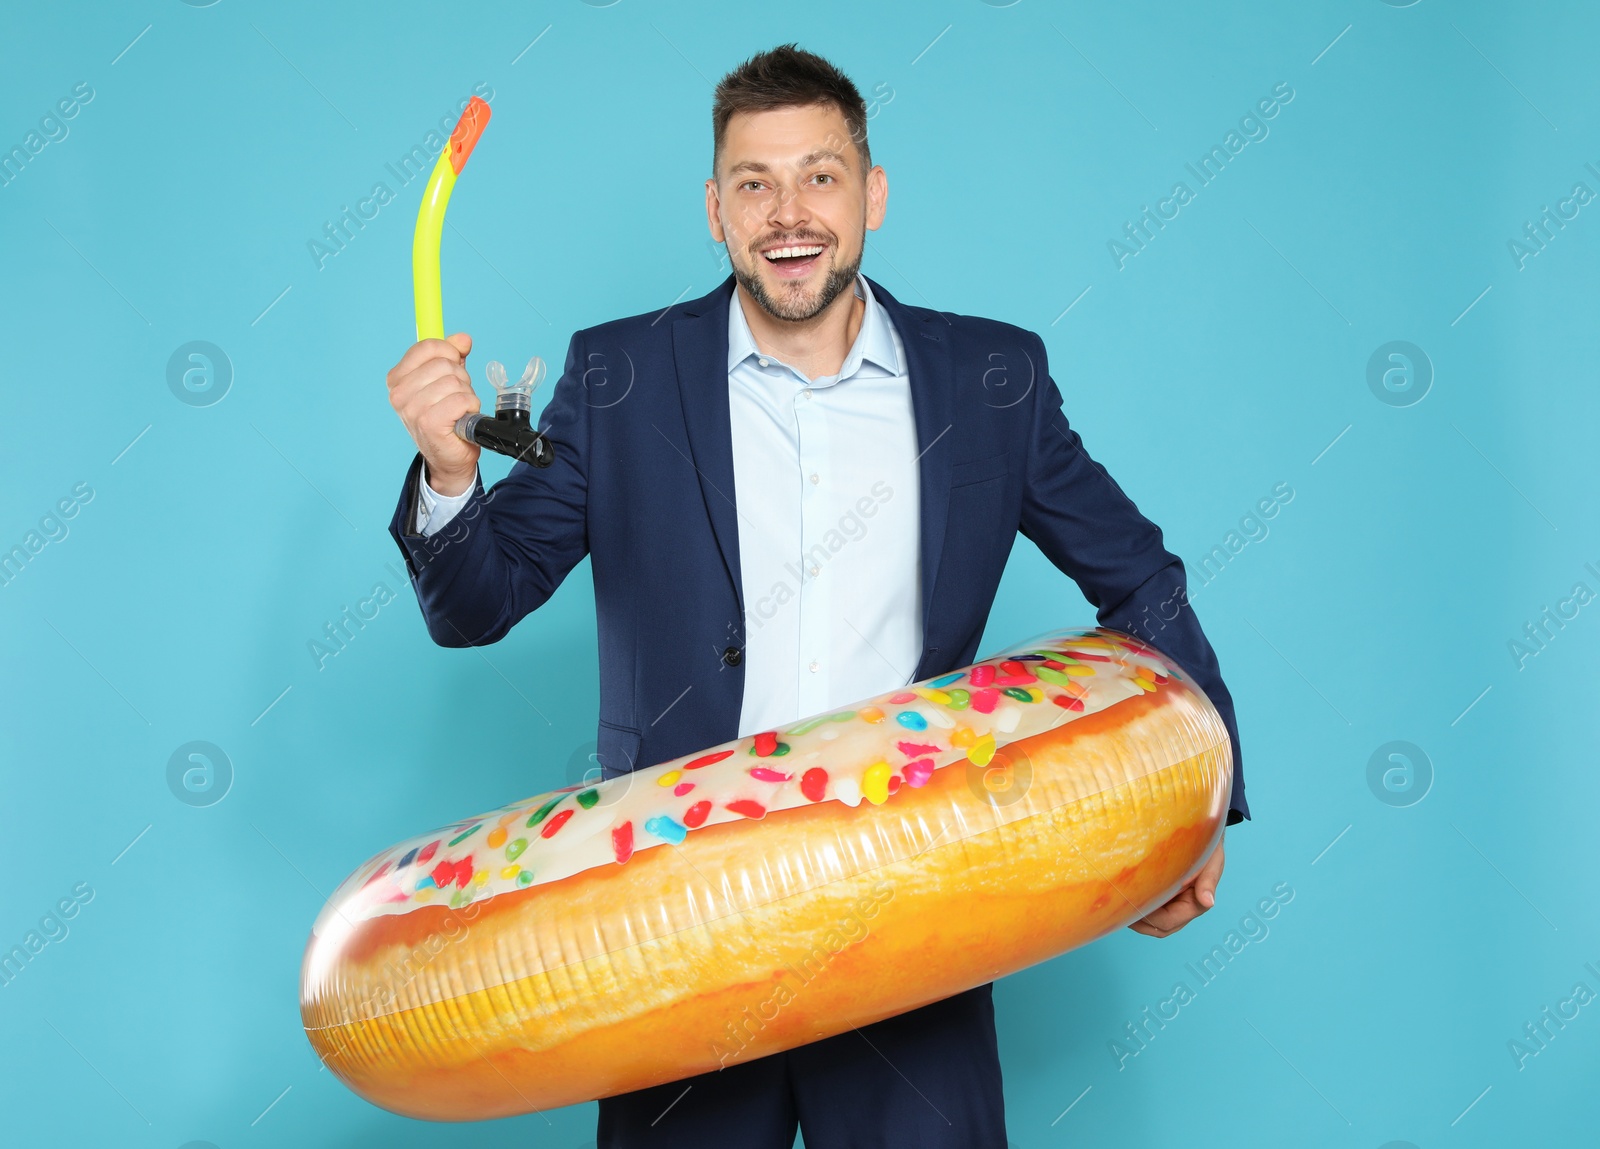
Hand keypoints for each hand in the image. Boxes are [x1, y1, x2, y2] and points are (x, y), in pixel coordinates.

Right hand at [385, 332, 479, 495]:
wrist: (449, 456)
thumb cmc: (446, 417)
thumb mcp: (447, 379)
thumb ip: (452, 355)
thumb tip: (463, 339)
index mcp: (397, 379)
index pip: (428, 347)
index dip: (450, 352)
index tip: (455, 365)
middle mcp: (399, 394)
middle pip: (444, 364)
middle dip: (461, 378)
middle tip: (457, 397)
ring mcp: (412, 409)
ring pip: (454, 382)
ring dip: (466, 395)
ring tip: (459, 410)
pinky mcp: (428, 423)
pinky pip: (460, 400)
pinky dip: (470, 407)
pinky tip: (462, 418)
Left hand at [1128, 834, 1223, 937]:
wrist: (1202, 829)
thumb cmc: (1208, 845)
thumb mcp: (1212, 859)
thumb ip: (1209, 880)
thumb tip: (1208, 902)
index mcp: (1195, 903)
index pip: (1169, 921)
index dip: (1150, 918)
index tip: (1133, 904)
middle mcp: (1182, 906)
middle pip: (1159, 928)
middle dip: (1139, 923)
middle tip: (1119, 908)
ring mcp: (1172, 901)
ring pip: (1151, 922)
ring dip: (1136, 918)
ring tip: (1118, 904)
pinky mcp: (1162, 893)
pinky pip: (1148, 908)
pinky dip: (1137, 906)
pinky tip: (1123, 894)